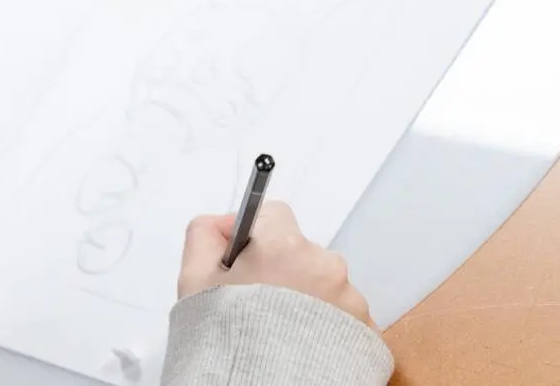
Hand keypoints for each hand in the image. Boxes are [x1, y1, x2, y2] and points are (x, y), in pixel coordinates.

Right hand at [177, 201, 374, 326]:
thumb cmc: (230, 340)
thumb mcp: (194, 282)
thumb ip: (204, 237)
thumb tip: (218, 225)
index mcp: (284, 246)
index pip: (272, 215)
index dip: (252, 236)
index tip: (242, 262)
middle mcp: (325, 266)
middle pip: (299, 252)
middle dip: (280, 271)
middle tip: (256, 305)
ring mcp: (350, 300)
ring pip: (323, 285)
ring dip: (306, 299)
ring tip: (281, 332)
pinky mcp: (365, 331)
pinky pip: (343, 315)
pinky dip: (327, 325)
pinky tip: (303, 345)